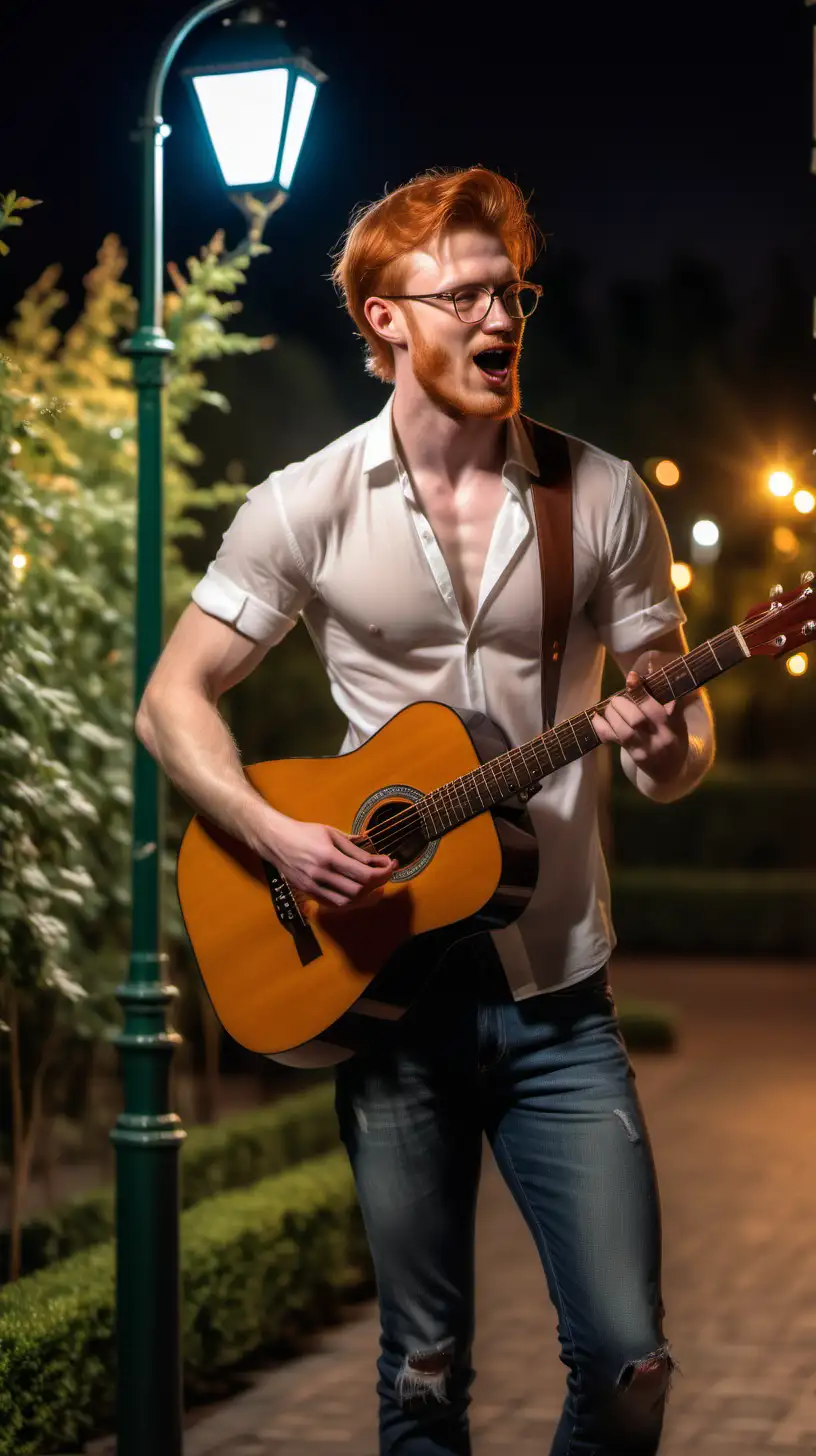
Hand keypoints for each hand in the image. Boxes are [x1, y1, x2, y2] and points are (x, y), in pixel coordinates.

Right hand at [253, 812, 397, 909]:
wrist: (275, 840)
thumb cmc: (303, 832)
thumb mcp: (331, 833)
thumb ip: (354, 849)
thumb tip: (377, 860)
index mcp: (328, 856)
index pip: (364, 874)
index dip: (383, 873)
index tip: (391, 865)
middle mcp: (320, 874)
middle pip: (358, 890)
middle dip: (378, 884)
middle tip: (386, 874)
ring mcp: (313, 886)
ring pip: (347, 902)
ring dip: (366, 896)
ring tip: (375, 886)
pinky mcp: (308, 892)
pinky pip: (334, 904)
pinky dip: (350, 901)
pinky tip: (358, 892)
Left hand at [592, 670, 688, 784]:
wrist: (671, 771)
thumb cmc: (675, 738)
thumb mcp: (679, 721)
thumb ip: (670, 702)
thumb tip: (655, 672)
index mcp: (672, 726)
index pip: (656, 707)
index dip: (641, 691)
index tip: (631, 677)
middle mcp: (659, 739)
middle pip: (636, 719)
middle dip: (623, 704)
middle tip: (618, 698)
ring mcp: (644, 749)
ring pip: (623, 730)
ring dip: (612, 713)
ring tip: (611, 707)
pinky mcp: (632, 755)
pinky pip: (613, 740)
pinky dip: (601, 727)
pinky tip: (596, 717)